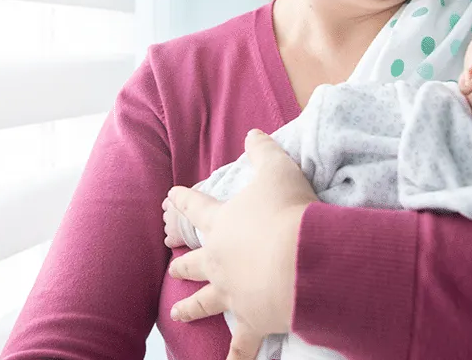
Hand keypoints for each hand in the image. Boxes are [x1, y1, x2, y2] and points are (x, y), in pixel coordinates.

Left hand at [166, 129, 317, 336]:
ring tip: (177, 314)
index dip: (183, 200)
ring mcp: (232, 294)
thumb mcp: (279, 171)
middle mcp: (219, 261)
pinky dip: (235, 359)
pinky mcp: (251, 320)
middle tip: (171, 264)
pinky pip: (240, 347)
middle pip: (193, 262)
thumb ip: (263, 151)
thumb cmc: (289, 212)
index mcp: (222, 224)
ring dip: (190, 308)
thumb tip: (252, 133)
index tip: (169, 196)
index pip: (196, 207)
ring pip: (205, 303)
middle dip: (182, 262)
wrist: (302, 260)